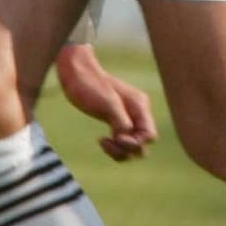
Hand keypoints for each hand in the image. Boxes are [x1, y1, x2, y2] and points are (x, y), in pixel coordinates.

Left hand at [54, 44, 157, 160]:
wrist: (75, 73)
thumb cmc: (90, 86)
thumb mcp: (108, 104)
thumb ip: (122, 123)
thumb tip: (127, 140)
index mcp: (139, 107)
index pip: (150, 135)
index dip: (135, 142)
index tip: (117, 138)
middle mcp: (137, 114)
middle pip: (142, 144)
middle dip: (126, 149)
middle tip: (107, 142)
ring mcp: (127, 118)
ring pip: (132, 146)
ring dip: (119, 151)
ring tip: (103, 143)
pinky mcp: (115, 121)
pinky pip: (122, 142)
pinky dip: (114, 146)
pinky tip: (101, 140)